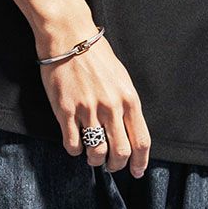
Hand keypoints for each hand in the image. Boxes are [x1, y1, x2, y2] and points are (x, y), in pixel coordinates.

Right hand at [37, 31, 150, 176]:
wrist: (69, 36)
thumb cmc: (96, 56)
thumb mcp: (121, 79)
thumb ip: (126, 105)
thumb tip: (129, 131)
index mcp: (129, 99)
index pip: (141, 141)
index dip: (140, 162)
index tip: (136, 172)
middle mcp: (111, 107)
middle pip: (121, 152)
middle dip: (117, 165)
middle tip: (111, 165)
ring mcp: (88, 110)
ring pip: (96, 152)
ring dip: (95, 161)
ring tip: (92, 157)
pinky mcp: (66, 110)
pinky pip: (72, 143)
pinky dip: (74, 150)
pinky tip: (75, 143)